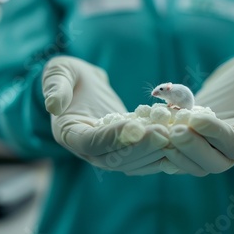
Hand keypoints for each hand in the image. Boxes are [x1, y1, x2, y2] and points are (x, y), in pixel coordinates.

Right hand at [42, 56, 168, 174]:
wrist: (83, 85)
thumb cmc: (69, 75)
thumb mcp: (58, 72)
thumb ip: (55, 85)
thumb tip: (54, 105)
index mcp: (69, 133)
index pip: (91, 143)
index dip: (113, 138)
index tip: (136, 127)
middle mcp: (88, 150)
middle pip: (115, 158)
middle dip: (141, 147)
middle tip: (164, 133)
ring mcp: (108, 152)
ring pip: (133, 161)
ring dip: (154, 152)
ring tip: (175, 136)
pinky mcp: (125, 148)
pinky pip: (143, 156)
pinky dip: (160, 152)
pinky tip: (179, 141)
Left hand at [161, 55, 233, 175]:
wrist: (229, 83)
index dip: (215, 133)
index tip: (197, 118)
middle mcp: (230, 153)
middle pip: (213, 163)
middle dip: (193, 149)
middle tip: (175, 131)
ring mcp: (210, 153)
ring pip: (194, 166)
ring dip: (177, 153)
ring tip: (161, 134)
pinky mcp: (192, 149)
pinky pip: (179, 159)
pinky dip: (166, 154)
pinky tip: (153, 140)